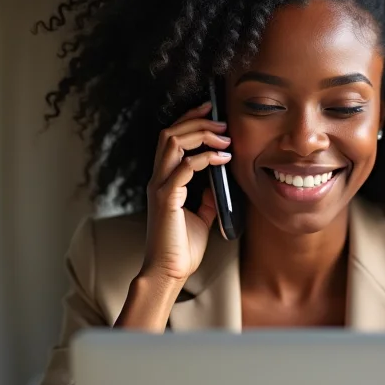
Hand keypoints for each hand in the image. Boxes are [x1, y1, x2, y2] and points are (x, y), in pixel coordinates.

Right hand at [140, 101, 231, 284]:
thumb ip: (208, 197)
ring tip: (225, 136)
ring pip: (172, 142)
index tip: (212, 111)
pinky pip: (184, 167)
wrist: (169, 273)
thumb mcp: (202, 215)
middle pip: (170, 133)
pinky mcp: (166, 198)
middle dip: (197, 120)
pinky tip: (223, 159)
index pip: (172, 139)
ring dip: (201, 134)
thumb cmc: (182, 248)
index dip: (190, 120)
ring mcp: (160, 187)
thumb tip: (221, 182)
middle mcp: (159, 179)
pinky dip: (205, 158)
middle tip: (223, 121)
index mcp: (165, 181)